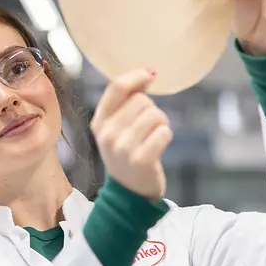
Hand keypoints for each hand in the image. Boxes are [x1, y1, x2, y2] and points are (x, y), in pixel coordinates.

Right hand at [90, 69, 171, 200]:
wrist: (129, 192)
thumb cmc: (126, 152)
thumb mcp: (115, 128)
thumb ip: (125, 102)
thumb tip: (148, 73)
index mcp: (99, 122)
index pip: (117, 87)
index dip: (137, 76)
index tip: (151, 75)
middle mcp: (107, 134)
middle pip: (141, 100)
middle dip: (152, 109)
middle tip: (149, 127)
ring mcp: (123, 148)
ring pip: (155, 115)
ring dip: (161, 123)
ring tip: (154, 137)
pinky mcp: (141, 160)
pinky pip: (163, 132)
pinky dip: (166, 136)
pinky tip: (159, 146)